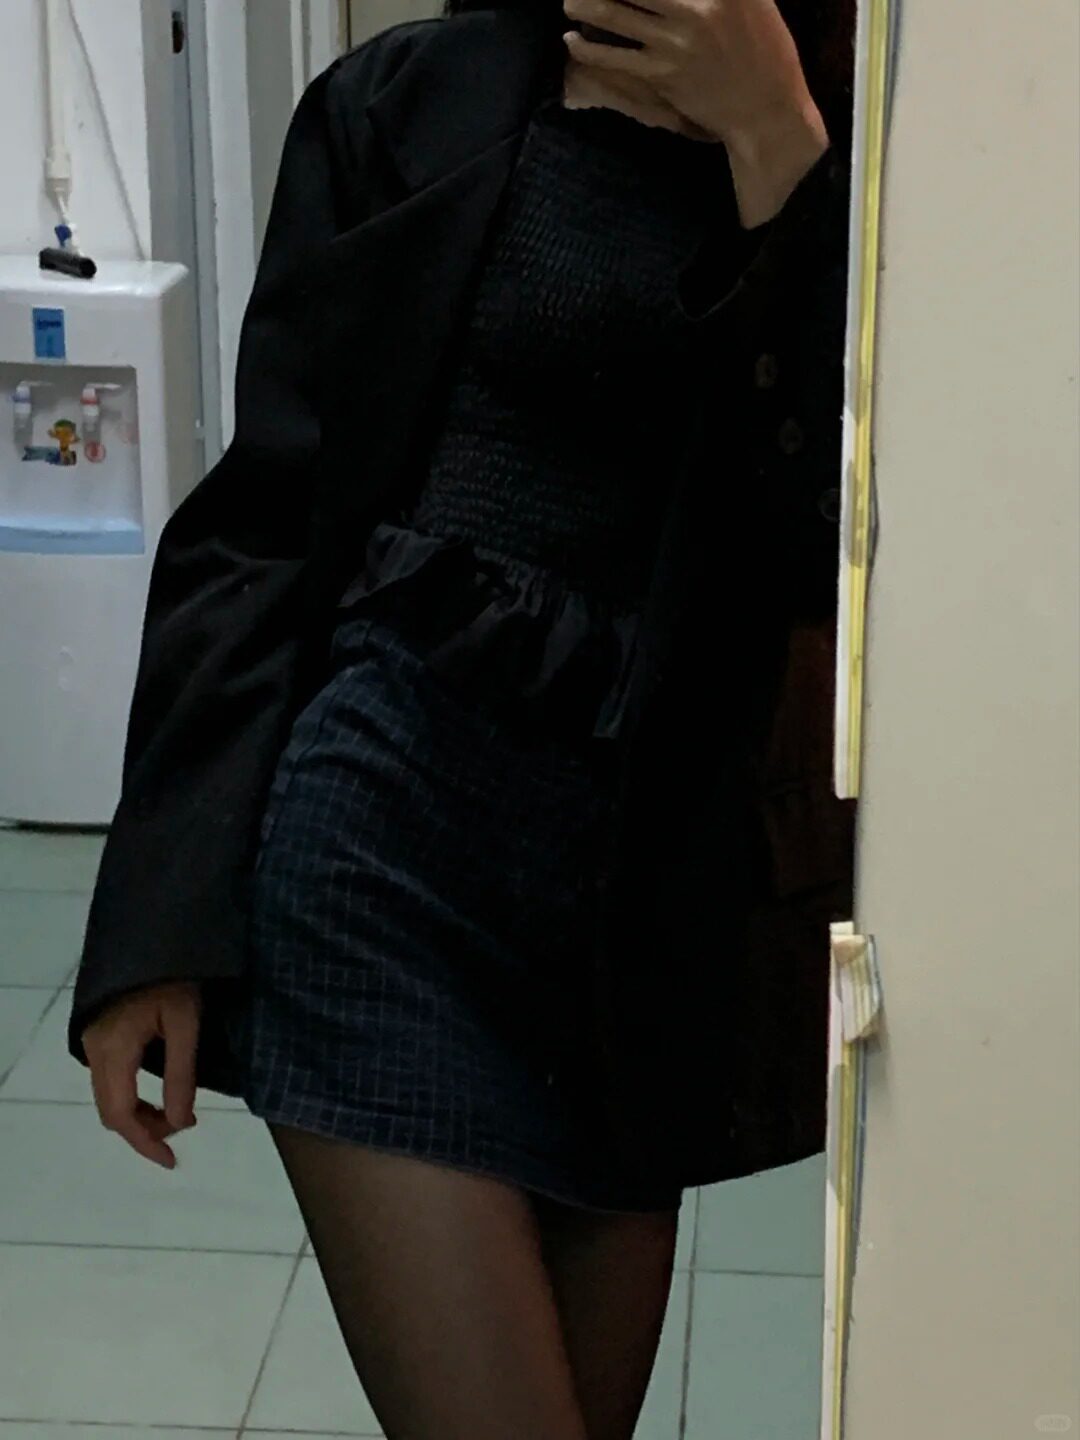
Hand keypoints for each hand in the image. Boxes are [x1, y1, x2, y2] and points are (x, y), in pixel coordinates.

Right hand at [83, 981, 200, 1168]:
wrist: (151, 935)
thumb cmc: (172, 977)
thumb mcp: (185, 1023)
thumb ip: (180, 1074)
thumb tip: (179, 1123)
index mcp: (113, 1050)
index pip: (121, 1114)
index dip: (145, 1142)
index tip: (172, 1160)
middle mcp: (95, 1052)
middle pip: (111, 1111)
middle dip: (145, 1130)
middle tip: (183, 1130)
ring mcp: (93, 1043)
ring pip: (108, 1097)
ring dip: (139, 1115)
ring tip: (175, 1117)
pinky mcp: (99, 1036)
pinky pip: (110, 1081)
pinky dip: (131, 1098)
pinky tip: (157, 1096)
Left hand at [563, 0, 830, 224]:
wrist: (766, 110)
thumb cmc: (765, 52)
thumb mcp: (754, 0)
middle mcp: (697, 6)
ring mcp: (676, 41)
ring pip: (616, 14)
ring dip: (585, 5)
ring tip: (570, 2)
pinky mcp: (663, 74)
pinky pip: (615, 58)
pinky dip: (589, 49)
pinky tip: (574, 41)